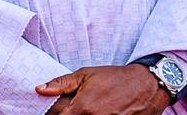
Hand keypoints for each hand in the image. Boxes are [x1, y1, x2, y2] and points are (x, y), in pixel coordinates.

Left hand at [36, 64, 171, 114]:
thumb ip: (61, 83)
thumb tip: (40, 89)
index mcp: (83, 108)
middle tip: (75, 106)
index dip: (53, 113)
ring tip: (89, 107)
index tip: (56, 108)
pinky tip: (98, 111)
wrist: (147, 85)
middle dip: (68, 114)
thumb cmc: (115, 78)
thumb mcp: (86, 74)